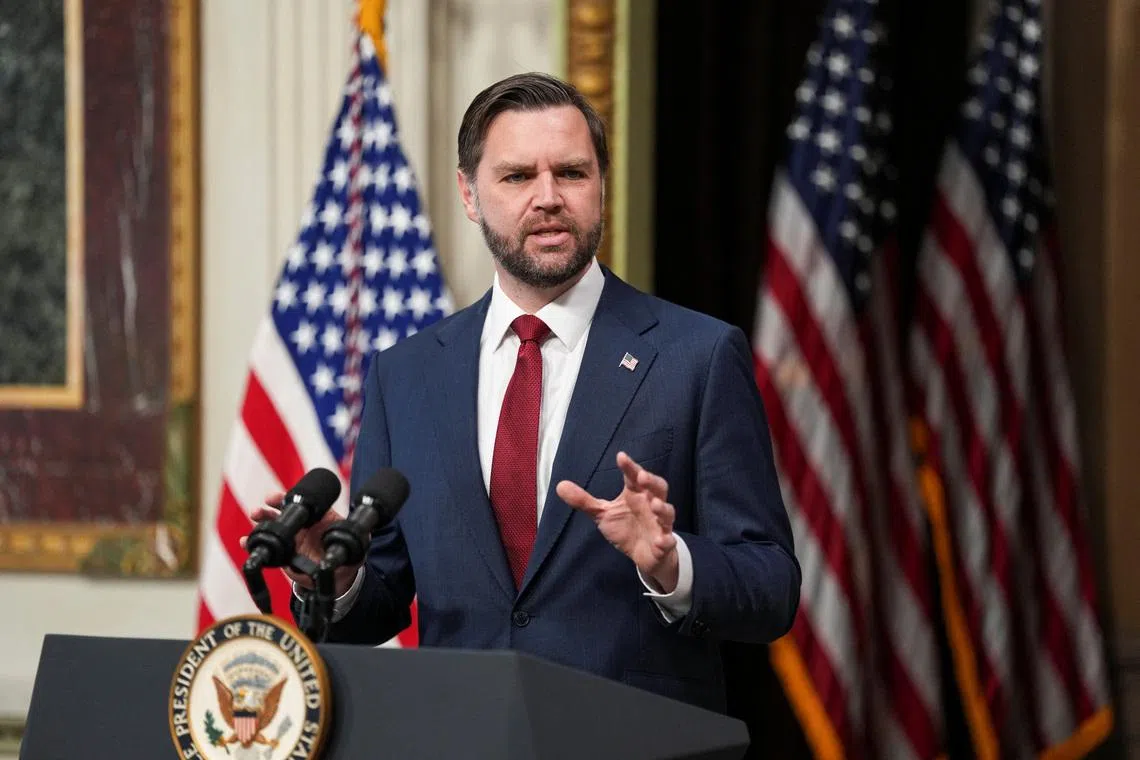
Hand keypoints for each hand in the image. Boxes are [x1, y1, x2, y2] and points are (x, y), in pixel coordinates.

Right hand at [239, 492, 359, 595]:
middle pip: (282, 512)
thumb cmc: (346, 555)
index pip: (302, 503)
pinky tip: (245, 543)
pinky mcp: (283, 556)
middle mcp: (302, 525)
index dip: (288, 498)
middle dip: (270, 507)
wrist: (337, 577)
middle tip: (262, 507)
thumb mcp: (356, 545)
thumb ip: (359, 538)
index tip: (276, 497)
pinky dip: (253, 545)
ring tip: (253, 518)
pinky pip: (267, 549)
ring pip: (272, 527)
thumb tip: (367, 533)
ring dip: (261, 522)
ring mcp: (291, 539)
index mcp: (317, 518)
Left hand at [555, 452, 678, 591]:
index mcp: (636, 494)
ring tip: (656, 505)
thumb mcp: (603, 514)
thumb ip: (584, 501)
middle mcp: (651, 505)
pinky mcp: (664, 543)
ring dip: (664, 509)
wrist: (644, 554)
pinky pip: (668, 541)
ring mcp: (660, 524)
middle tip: (642, 476)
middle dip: (652, 481)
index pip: (634, 476)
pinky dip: (666, 540)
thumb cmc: (625, 527)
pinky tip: (662, 540)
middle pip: (659, 488)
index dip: (629, 466)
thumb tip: (559, 485)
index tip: (621, 456)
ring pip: (668, 513)